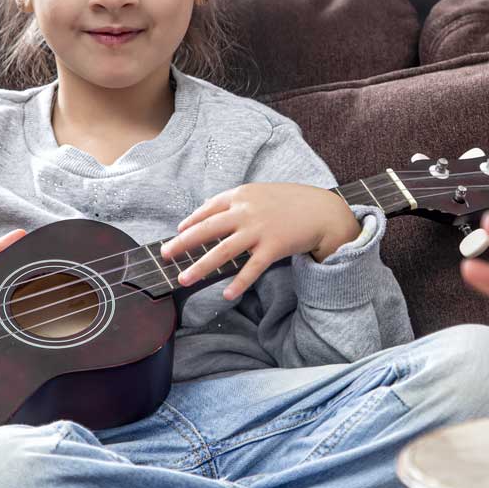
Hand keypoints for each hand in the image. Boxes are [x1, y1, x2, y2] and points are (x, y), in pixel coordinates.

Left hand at [160, 183, 359, 299]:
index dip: (190, 221)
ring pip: (222, 251)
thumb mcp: (262, 193)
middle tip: (165, 255)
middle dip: (183, 243)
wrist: (323, 211)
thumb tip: (214, 211)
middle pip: (206, 229)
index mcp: (242, 196)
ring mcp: (259, 230)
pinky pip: (250, 269)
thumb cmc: (292, 202)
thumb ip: (240, 201)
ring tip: (184, 280)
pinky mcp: (273, 247)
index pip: (208, 209)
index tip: (178, 231)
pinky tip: (226, 295)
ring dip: (201, 267)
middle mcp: (246, 211)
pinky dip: (238, 283)